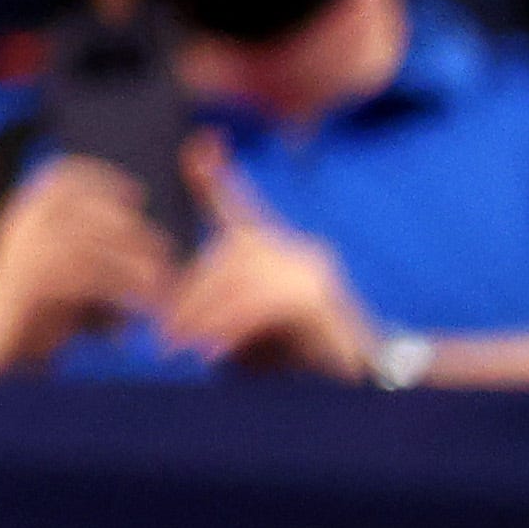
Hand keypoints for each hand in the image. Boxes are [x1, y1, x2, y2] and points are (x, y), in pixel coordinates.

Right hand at [0, 149, 176, 369]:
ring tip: (162, 282)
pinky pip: (87, 279)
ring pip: (93, 245)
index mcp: (21, 210)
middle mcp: (20, 223)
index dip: (101, 177)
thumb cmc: (26, 305)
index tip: (137, 194)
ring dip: (132, 263)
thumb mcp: (54, 265)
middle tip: (167, 249)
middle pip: (89, 211)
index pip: (63, 174)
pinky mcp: (31, 283)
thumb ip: (85, 245)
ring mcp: (23, 251)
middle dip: (133, 229)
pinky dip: (118, 292)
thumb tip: (144, 234)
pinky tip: (138, 307)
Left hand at [153, 148, 380, 379]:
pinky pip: (260, 303)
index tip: (201, 141)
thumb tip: (171, 314)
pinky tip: (212, 353)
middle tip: (164, 338)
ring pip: (238, 279)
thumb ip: (218, 308)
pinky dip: (230, 327)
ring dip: (203, 317)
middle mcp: (294, 248)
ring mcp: (309, 267)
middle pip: (225, 255)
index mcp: (275, 249)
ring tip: (179, 348)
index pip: (238, 205)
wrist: (365, 386)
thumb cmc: (299, 359)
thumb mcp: (247, 329)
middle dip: (189, 297)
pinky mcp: (317, 294)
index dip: (214, 175)